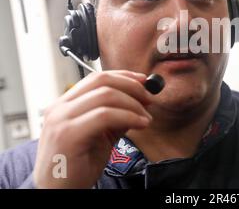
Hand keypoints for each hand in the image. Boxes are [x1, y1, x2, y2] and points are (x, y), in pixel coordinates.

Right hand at [33, 70, 152, 187]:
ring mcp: (61, 120)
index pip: (97, 78)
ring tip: (146, 118)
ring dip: (133, 104)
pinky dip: (128, 116)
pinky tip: (140, 124)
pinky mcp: (68, 134)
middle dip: (132, 87)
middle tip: (149, 98)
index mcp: (64, 104)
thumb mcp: (100, 135)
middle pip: (102, 81)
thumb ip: (116, 116)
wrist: (58, 193)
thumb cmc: (76, 166)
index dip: (124, 76)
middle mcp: (59, 108)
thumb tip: (140, 100)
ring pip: (106, 95)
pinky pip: (105, 115)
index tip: (144, 81)